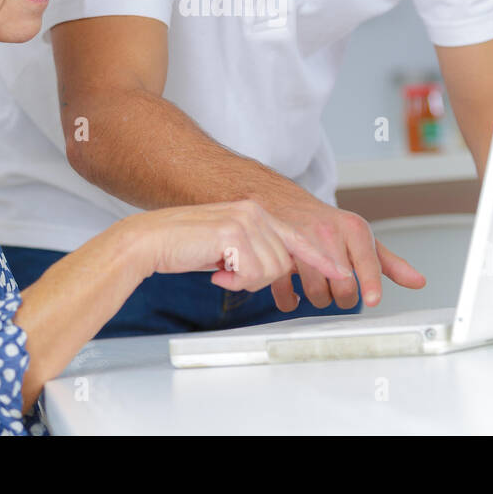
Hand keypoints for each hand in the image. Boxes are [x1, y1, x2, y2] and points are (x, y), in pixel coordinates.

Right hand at [134, 199, 343, 294]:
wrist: (150, 240)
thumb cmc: (185, 247)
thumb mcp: (229, 249)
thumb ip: (255, 252)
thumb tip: (276, 272)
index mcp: (256, 212)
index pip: (297, 238)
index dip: (320, 260)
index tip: (342, 274)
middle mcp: (255, 212)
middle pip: (284, 262)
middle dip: (259, 279)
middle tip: (228, 274)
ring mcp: (246, 220)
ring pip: (271, 270)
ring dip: (245, 281)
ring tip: (220, 269)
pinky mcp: (235, 232)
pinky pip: (253, 273)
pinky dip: (235, 281)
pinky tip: (216, 271)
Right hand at [261, 197, 425, 312]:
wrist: (285, 203)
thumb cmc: (327, 225)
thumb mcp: (360, 237)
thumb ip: (389, 263)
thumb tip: (418, 282)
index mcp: (354, 230)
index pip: (367, 261)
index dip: (370, 283)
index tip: (372, 300)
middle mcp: (328, 234)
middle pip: (343, 286)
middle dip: (344, 298)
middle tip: (341, 292)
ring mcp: (301, 244)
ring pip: (317, 292)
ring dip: (320, 299)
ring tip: (320, 286)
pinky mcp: (278, 256)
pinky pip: (286, 292)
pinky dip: (290, 301)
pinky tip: (294, 295)